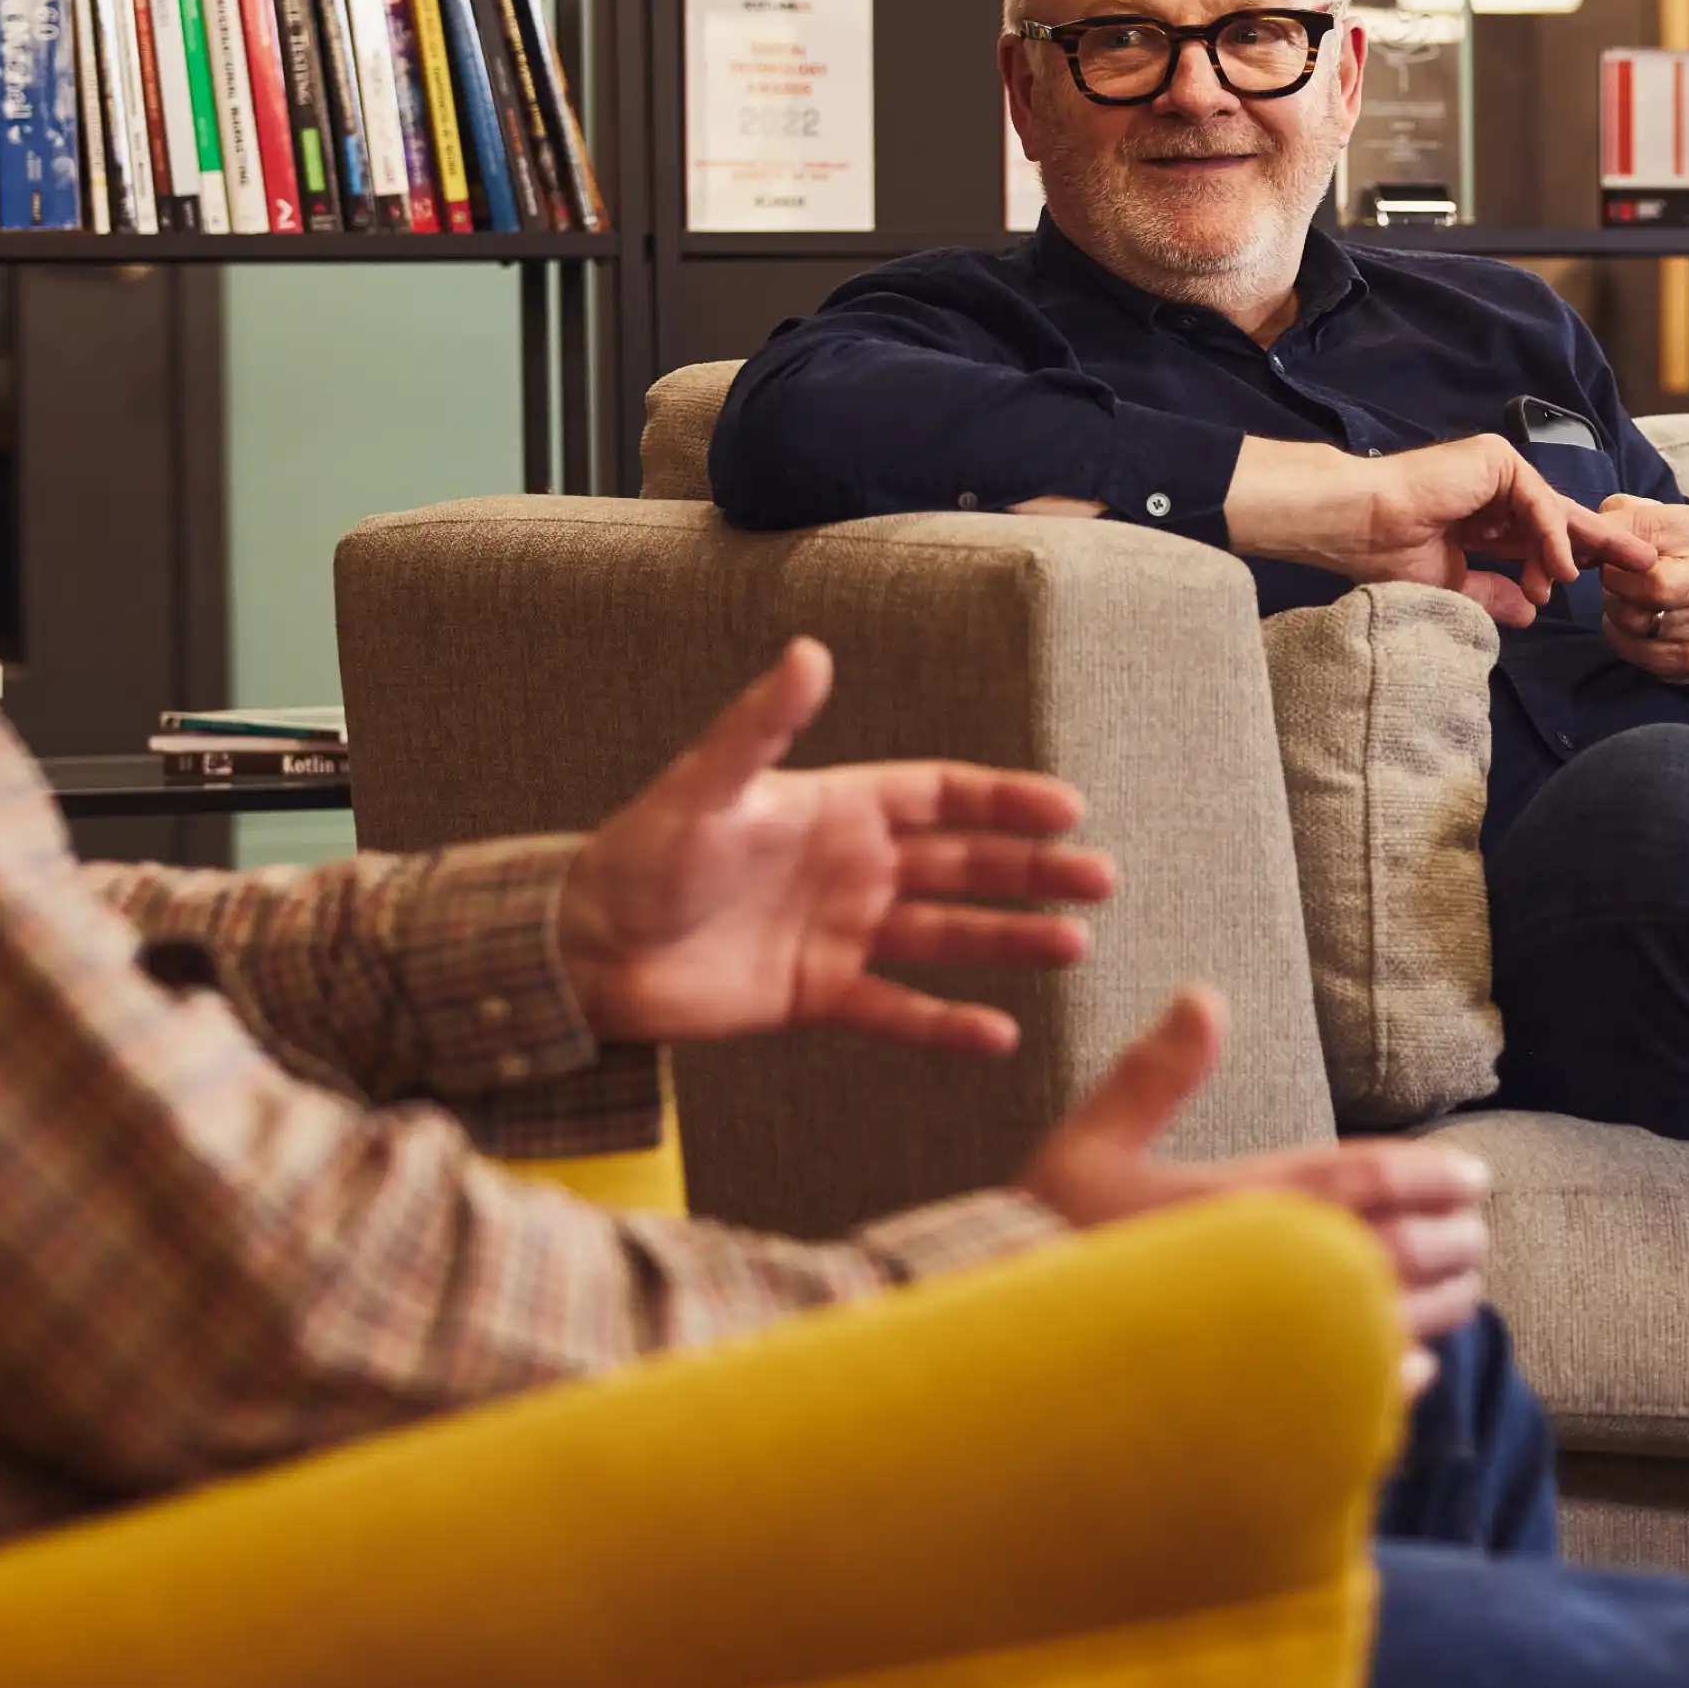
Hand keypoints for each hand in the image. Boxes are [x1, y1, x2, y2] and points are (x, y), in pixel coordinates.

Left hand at [557, 638, 1116, 1058]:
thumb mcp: (706, 789)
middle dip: (1029, 871)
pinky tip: (1001, 1034)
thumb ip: (761, 727)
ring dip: (1007, 941)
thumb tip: (810, 652)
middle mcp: (847, 866)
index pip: (938, 795)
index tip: (1067, 809)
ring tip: (1074, 948)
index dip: (1001, 801)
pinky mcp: (816, 994)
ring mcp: (836, 932)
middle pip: (959, 864)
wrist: (588, 950)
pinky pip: (896, 1010)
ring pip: (943, 935)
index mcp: (832, 806)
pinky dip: (946, 1024)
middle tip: (1100, 880)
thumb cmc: (638, 856)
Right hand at [1019, 987, 1490, 1390]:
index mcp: (1242, 1204)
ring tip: (1465, 1284)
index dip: (1430, 1174)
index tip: (1472, 1175)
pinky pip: (1365, 1391)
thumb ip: (1156, 1073)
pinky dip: (1401, 1374)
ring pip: (1395, 1320)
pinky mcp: (1277, 1402)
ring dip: (1444, 1298)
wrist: (1014, 1347)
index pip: (1368, 1180)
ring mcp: (1283, 1346)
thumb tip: (1204, 995)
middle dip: (1451, 1235)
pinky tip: (1418, 1365)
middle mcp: (1278, 1276)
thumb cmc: (1048, 1240)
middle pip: (1400, 1251)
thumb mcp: (1091, 1142)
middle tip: (1476, 1226)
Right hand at [1227, 434, 1653, 627]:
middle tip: (1642, 562)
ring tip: (1589, 580)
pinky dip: (1552, 536)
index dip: (1565, 557)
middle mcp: (1487, 486)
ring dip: (1569, 551)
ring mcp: (1492, 469)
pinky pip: (1538, 502)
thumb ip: (1491, 593)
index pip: (1533, 536)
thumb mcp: (1449, 583)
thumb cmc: (1381, 552)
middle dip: (1599, 542)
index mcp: (1474, 515)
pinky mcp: (1496, 460)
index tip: (1595, 582)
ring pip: (1551, 511)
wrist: (1354, 524)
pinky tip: (1559, 568)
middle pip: (1556, 517)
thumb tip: (1532, 611)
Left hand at [1597, 494, 1688, 682]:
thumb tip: (1577, 534)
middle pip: (1648, 586)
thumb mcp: (1664, 522)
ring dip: (1616, 610)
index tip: (1597, 551)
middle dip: (1615, 583)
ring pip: (1633, 621)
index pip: (1640, 533)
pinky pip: (1632, 649)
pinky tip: (1638, 624)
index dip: (1608, 545)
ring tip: (1631, 599)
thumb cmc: (1686, 558)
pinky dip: (1622, 637)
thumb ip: (1621, 515)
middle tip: (1615, 579)